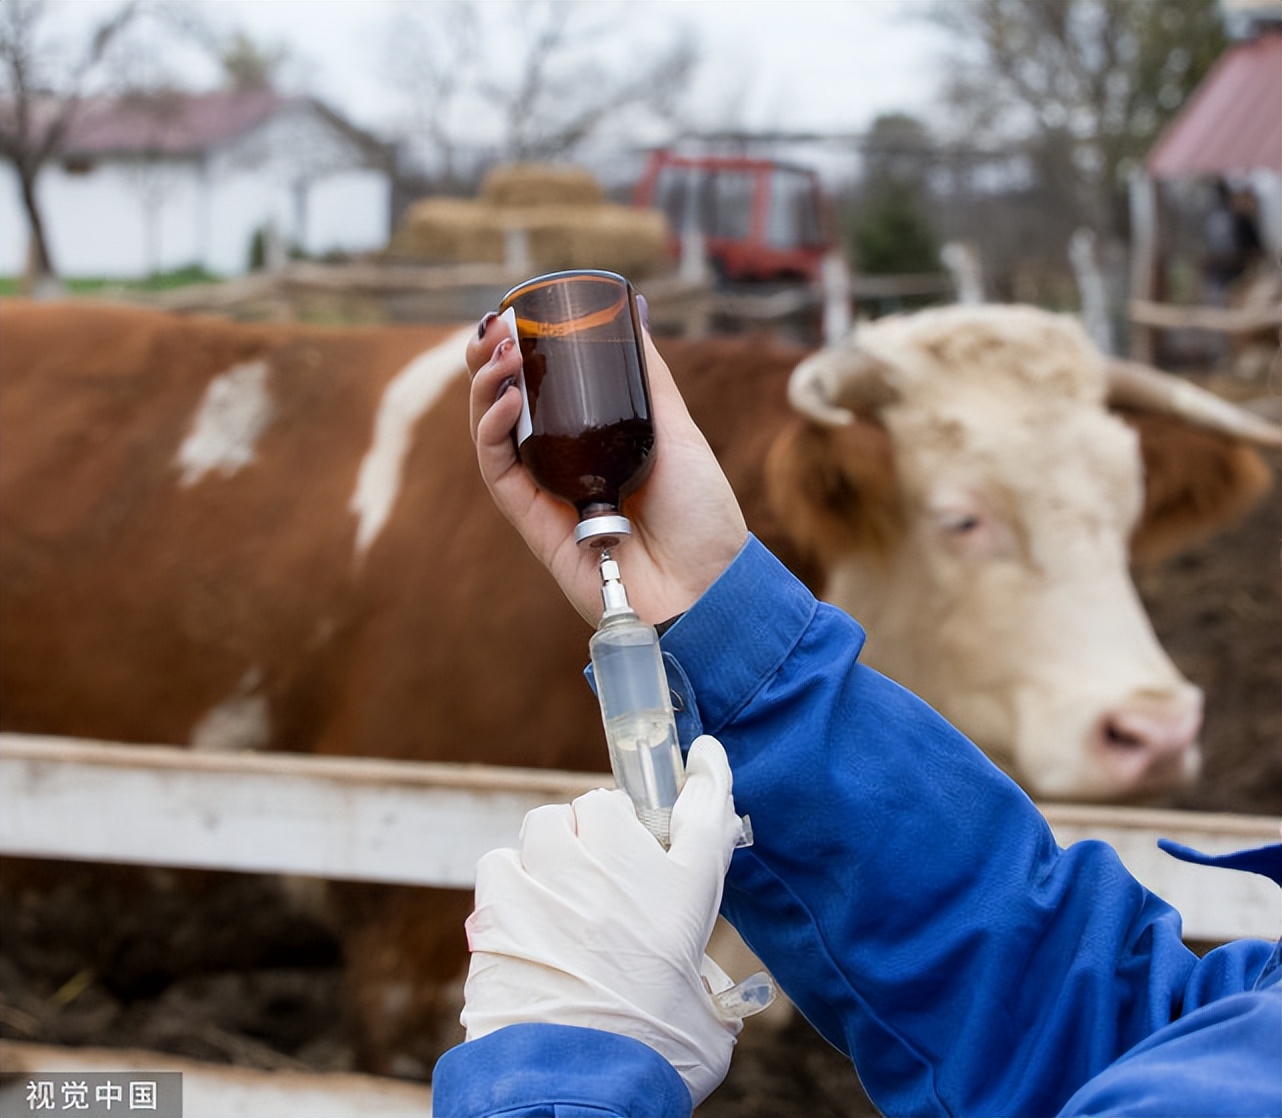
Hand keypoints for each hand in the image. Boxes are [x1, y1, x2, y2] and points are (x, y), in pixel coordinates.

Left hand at [461, 736, 742, 1106]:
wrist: (575, 1090)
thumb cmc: (649, 1062)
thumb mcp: (708, 1020)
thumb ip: (707, 985)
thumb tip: (705, 991)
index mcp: (684, 897)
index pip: (706, 812)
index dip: (707, 776)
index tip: (703, 757)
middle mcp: (623, 873)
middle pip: (607, 806)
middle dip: (601, 830)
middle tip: (600, 870)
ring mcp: (560, 879)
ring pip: (546, 822)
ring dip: (551, 849)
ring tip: (555, 892)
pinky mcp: (505, 900)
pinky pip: (500, 861)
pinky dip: (508, 881)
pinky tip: (518, 915)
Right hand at [468, 308, 747, 626]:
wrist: (708, 586)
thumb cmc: (701, 515)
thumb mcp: (677, 430)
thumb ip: (648, 379)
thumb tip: (631, 313)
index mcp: (591, 445)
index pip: (540, 394)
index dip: (517, 356)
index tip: (513, 318)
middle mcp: (562, 468)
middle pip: (505, 411)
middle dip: (488, 366)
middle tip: (492, 328)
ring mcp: (545, 496)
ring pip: (492, 437)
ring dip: (485, 390)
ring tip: (494, 351)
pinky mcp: (533, 524)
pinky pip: (499, 472)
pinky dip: (494, 432)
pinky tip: (509, 399)